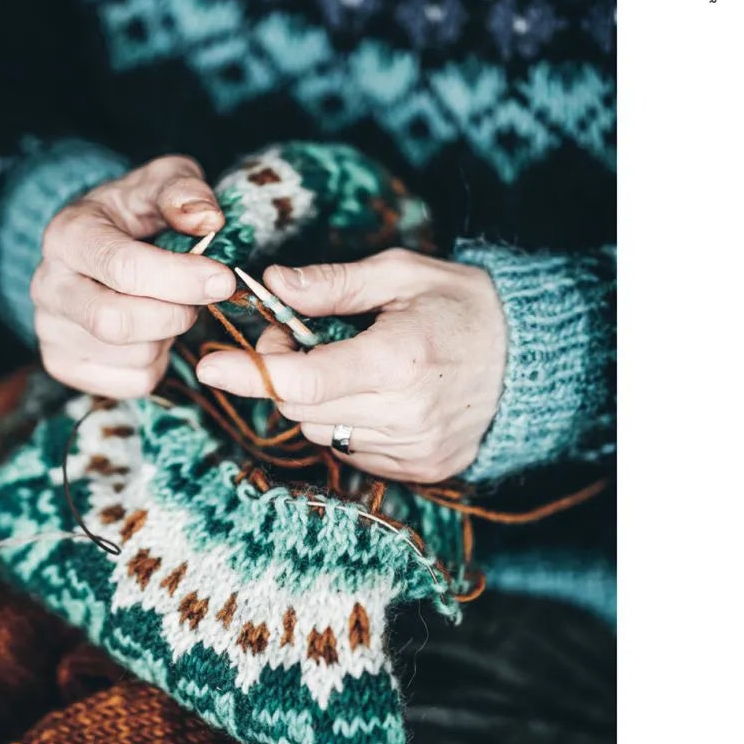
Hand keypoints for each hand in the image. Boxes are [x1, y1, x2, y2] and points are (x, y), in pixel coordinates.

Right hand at [33, 155, 235, 397]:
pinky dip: (158, 363)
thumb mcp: (161, 182)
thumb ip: (184, 193)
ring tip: (167, 306)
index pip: (121, 267)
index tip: (222, 280)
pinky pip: (132, 383)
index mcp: (67, 235)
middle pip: (115, 323)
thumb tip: (208, 222)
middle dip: (175, 315)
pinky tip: (152, 333)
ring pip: (132, 357)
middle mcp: (47, 285)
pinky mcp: (62, 364)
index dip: (180, 278)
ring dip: (169, 337)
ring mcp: (50, 330)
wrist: (94, 243)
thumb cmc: (134, 212)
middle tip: (202, 299)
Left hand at [193, 249, 508, 483]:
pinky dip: (345, 422)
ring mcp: (415, 449)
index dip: (249, 373)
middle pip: (301, 408)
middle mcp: (407, 413)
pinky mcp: (422, 469)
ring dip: (313, 400)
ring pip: (321, 432)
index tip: (209, 365)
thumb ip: (333, 283)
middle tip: (293, 338)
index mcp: (399, 360)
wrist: (534, 358)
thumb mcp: (401, 274)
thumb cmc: (463, 304)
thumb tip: (271, 284)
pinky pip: (351, 451)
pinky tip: (372, 394)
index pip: (303, 382)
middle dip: (280, 374)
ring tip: (344, 363)